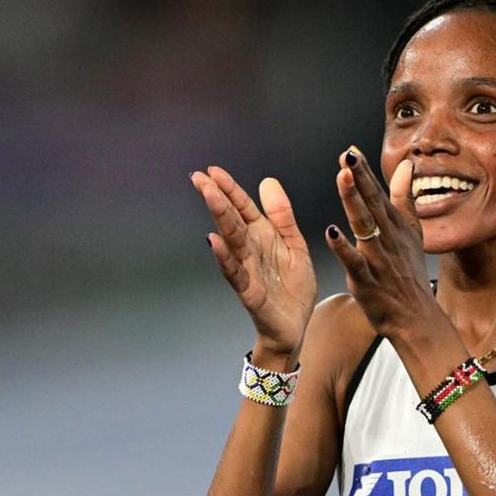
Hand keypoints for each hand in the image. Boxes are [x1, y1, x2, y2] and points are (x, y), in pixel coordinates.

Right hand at [191, 167, 317, 356]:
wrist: (296, 325)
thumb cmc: (292, 288)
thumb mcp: (294, 244)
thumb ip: (282, 215)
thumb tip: (267, 181)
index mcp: (262, 236)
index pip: (243, 208)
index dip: (230, 189)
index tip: (213, 171)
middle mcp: (251, 250)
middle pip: (232, 220)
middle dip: (217, 197)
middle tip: (199, 178)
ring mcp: (247, 270)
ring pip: (231, 240)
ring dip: (219, 217)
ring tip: (208, 196)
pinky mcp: (250, 292)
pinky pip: (235, 273)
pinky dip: (224, 257)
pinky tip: (214, 241)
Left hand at [325, 148, 435, 336]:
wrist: (417, 318)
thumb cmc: (410, 275)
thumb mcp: (413, 233)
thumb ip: (406, 199)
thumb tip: (407, 166)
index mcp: (395, 226)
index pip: (378, 193)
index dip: (365, 172)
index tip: (351, 150)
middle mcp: (387, 238)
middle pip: (372, 203)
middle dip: (360, 178)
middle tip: (348, 156)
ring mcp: (378, 259)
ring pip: (364, 225)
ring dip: (353, 201)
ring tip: (343, 178)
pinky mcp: (368, 280)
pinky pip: (354, 261)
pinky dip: (343, 247)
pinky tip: (331, 232)